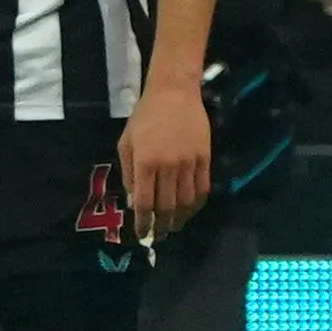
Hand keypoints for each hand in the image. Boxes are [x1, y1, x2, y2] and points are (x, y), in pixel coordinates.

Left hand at [118, 79, 211, 240]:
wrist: (173, 94)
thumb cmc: (144, 118)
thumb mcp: (126, 143)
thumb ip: (130, 173)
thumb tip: (135, 201)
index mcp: (145, 163)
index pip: (145, 202)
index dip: (144, 222)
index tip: (143, 233)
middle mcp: (168, 166)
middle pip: (168, 206)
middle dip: (163, 225)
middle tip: (160, 235)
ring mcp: (189, 163)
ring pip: (187, 201)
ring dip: (181, 218)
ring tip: (175, 226)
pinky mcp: (205, 158)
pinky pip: (203, 188)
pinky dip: (197, 203)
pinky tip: (191, 209)